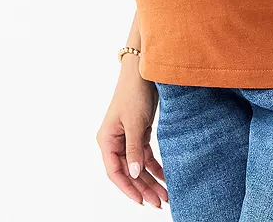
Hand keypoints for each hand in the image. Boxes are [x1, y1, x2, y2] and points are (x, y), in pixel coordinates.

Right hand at [96, 67, 169, 208]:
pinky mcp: (139, 132)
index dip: (128, 188)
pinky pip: (145, 155)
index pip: (115, 172)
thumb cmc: (134, 92)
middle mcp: (115, 142)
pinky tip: (165, 177)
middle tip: (159, 202)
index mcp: (107, 140)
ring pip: (138, 165)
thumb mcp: (135, 123)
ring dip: (150, 180)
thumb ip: (134, 149)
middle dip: (143, 188)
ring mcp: (127, 138)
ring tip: (165, 195)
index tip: (142, 201)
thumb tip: (133, 173)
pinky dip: (155, 166)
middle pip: (128, 171)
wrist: (144, 70)